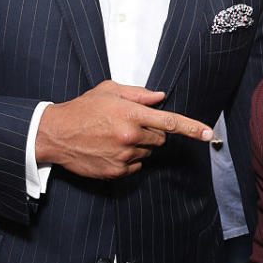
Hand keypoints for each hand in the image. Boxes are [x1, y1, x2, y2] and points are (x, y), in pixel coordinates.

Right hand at [35, 80, 212, 177]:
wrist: (55, 134)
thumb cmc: (82, 109)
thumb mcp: (109, 91)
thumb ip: (138, 94)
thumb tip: (160, 97)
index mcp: (130, 113)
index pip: (169, 122)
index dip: (192, 128)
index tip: (208, 133)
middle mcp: (130, 136)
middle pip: (161, 139)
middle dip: (152, 132)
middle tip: (130, 125)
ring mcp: (123, 156)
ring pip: (148, 152)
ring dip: (139, 145)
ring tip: (115, 136)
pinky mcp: (116, 171)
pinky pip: (137, 166)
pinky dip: (130, 159)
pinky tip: (111, 149)